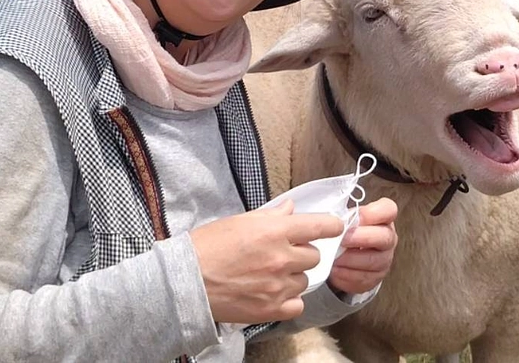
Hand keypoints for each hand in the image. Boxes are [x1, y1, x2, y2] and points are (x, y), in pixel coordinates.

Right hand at [189, 200, 344, 324]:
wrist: (185, 281)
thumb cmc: (207, 246)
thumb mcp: (239, 221)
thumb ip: (271, 216)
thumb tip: (291, 209)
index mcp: (275, 231)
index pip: (321, 226)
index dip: (331, 226)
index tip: (333, 227)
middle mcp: (282, 259)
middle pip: (313, 256)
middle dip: (301, 254)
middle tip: (281, 254)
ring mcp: (278, 286)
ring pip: (304, 281)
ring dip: (293, 277)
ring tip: (270, 275)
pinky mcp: (271, 309)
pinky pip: (297, 304)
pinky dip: (289, 300)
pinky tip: (273, 293)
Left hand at [327, 197, 398, 295]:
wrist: (348, 254)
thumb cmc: (348, 232)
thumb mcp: (348, 218)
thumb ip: (346, 216)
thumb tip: (333, 221)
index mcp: (383, 218)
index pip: (388, 210)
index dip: (374, 213)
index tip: (358, 217)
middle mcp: (388, 239)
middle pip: (384, 237)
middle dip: (361, 238)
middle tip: (343, 239)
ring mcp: (384, 260)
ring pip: (373, 261)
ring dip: (350, 260)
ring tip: (334, 258)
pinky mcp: (374, 278)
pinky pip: (363, 278)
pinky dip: (346, 275)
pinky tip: (335, 270)